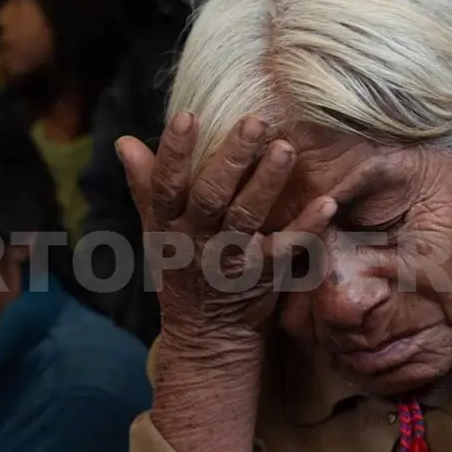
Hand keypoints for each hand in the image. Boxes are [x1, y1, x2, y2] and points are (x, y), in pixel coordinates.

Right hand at [117, 113, 335, 451]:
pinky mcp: (261, 279)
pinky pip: (285, 251)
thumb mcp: (157, 231)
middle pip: (210, 197)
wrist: (206, 335)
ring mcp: (229, 262)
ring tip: (286, 148)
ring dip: (267, 184)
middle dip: (231, 159)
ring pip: (246, 219)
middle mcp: (195, 243)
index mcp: (168, 227)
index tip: (186, 116)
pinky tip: (327, 203)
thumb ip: (145, 185)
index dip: (172, 152)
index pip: (165, 186)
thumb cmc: (182, 270)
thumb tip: (124, 142)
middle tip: (254, 122)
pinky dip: (306, 228)